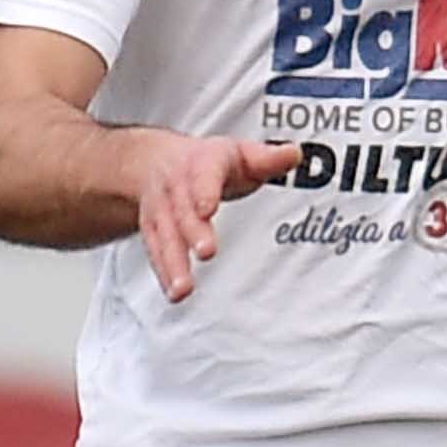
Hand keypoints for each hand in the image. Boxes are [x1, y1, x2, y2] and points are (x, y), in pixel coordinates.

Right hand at [137, 134, 303, 301]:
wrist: (158, 161)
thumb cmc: (210, 163)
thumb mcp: (241, 153)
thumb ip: (268, 159)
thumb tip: (294, 154)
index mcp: (203, 162)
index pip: (204, 175)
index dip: (205, 191)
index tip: (208, 208)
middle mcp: (177, 186)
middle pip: (183, 209)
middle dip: (193, 232)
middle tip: (207, 252)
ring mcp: (161, 209)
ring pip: (165, 235)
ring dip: (173, 263)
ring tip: (183, 289)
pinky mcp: (153, 230)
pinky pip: (156, 251)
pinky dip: (164, 273)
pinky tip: (175, 293)